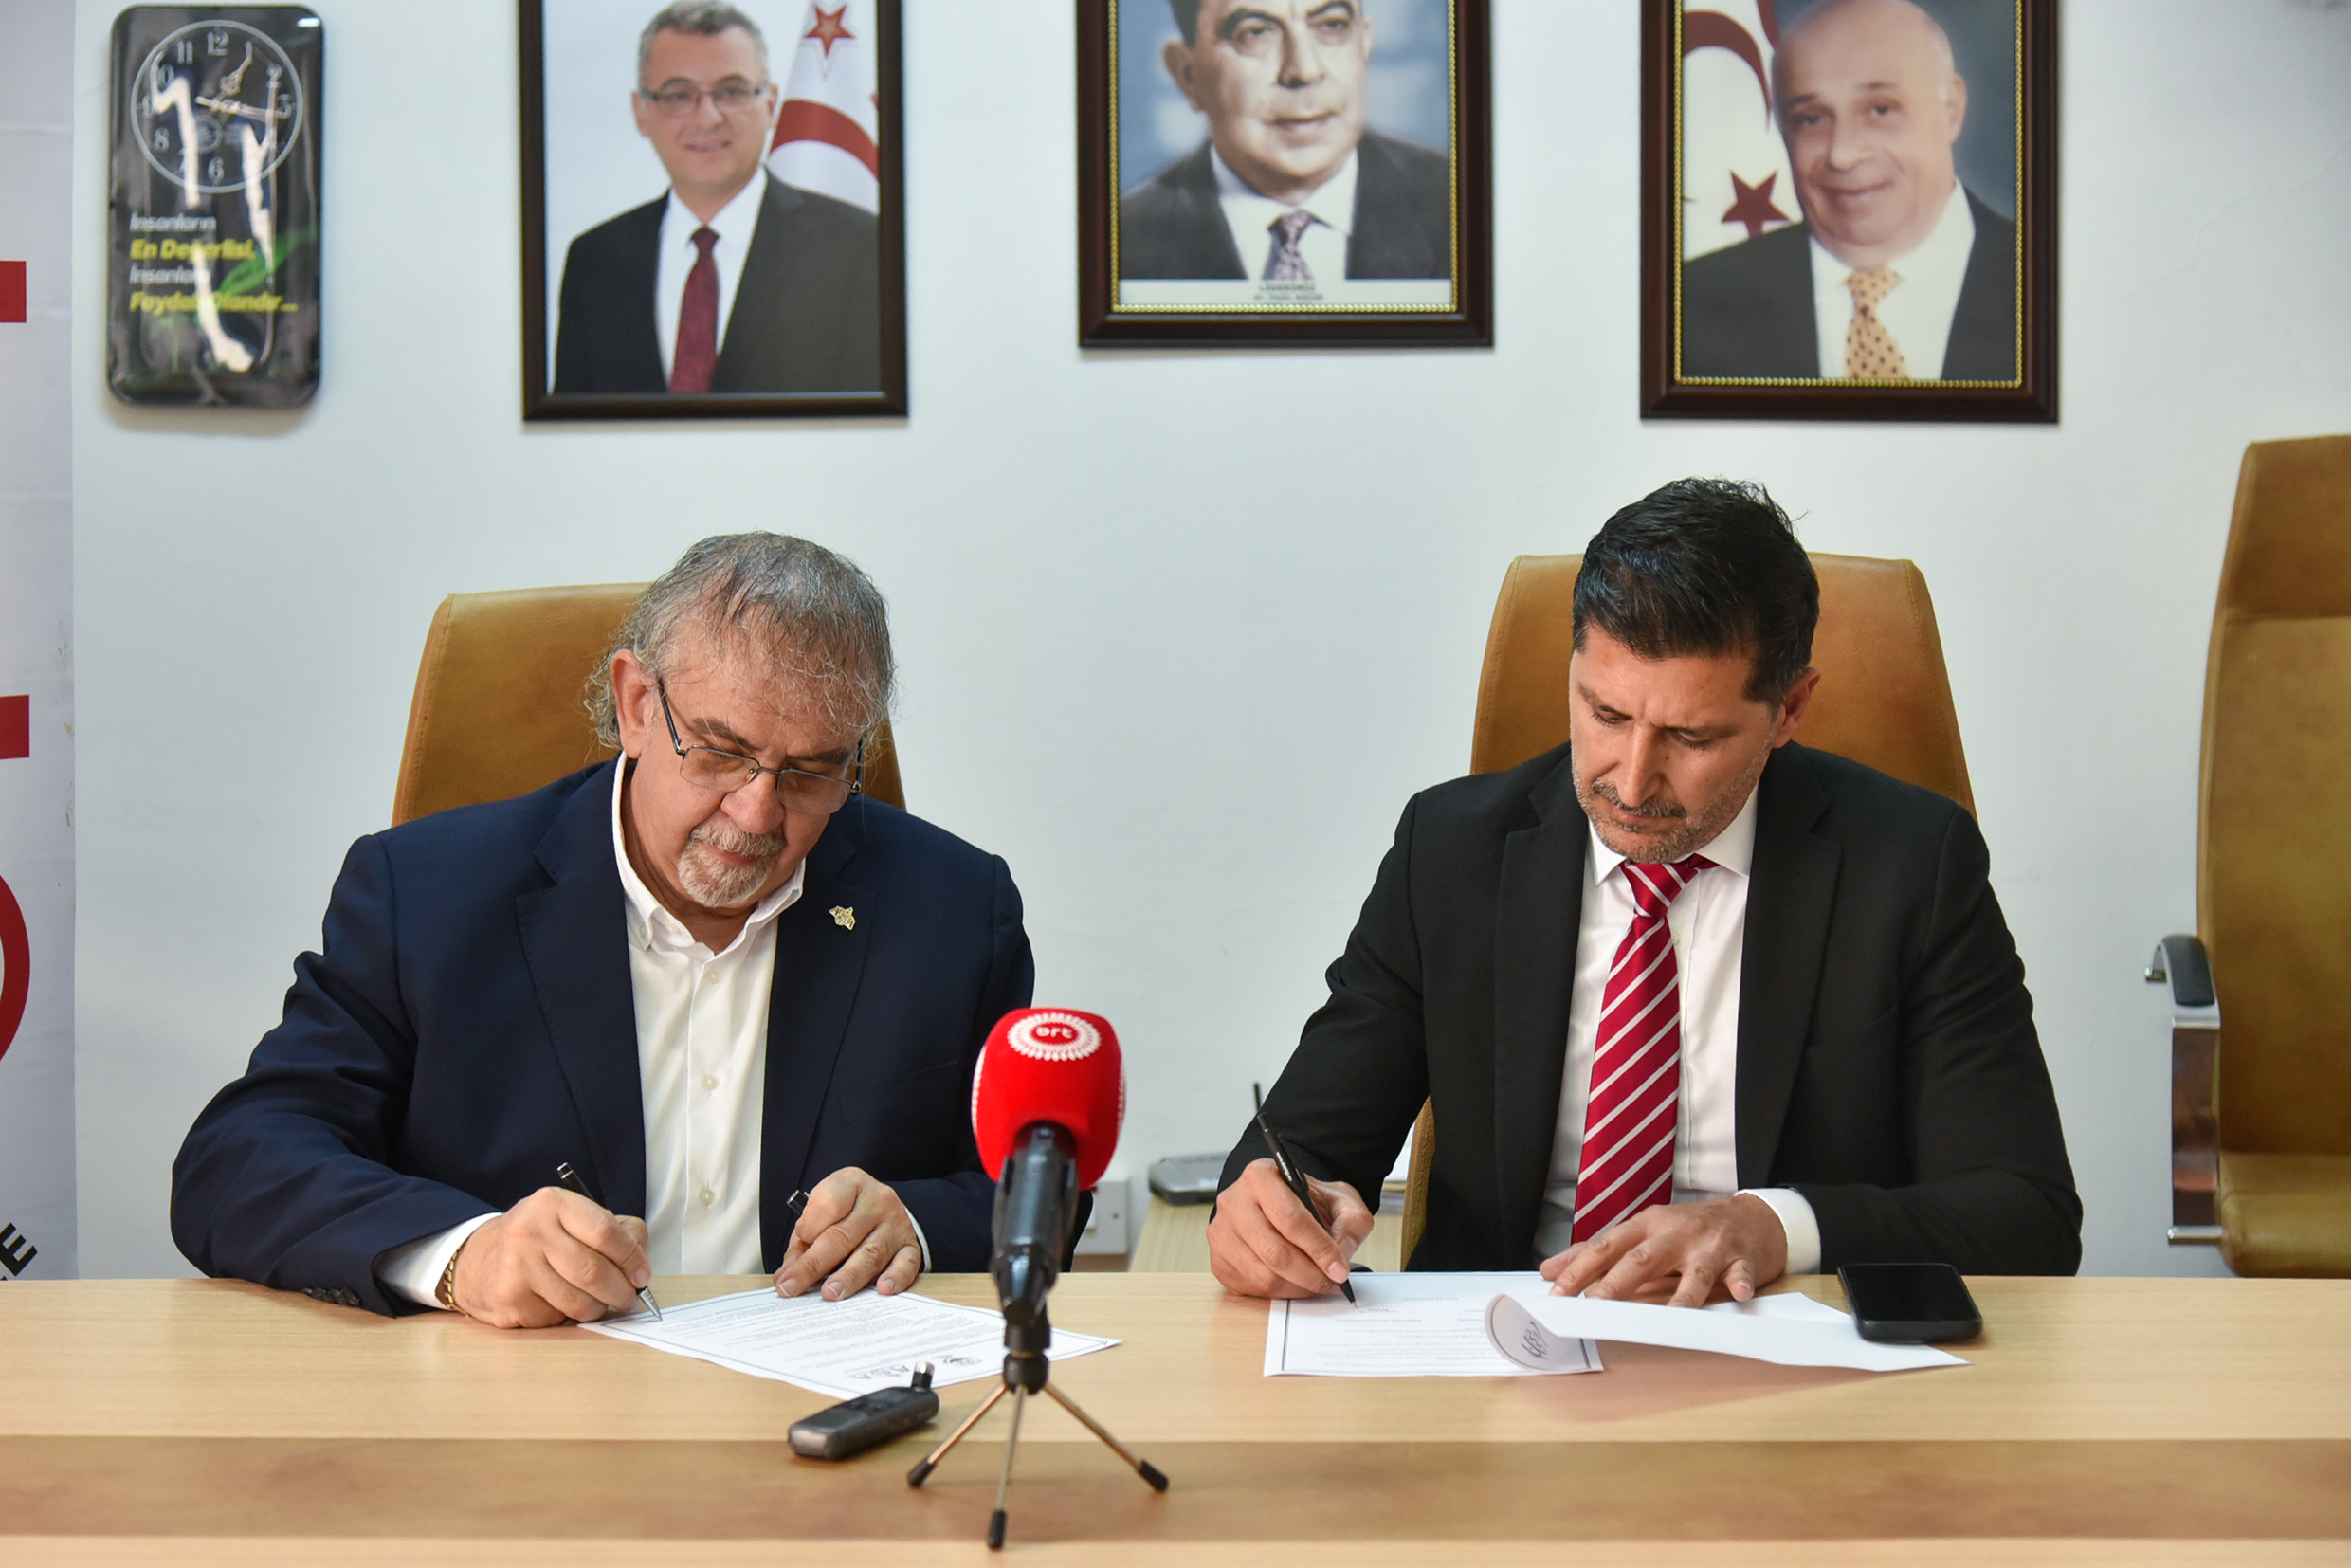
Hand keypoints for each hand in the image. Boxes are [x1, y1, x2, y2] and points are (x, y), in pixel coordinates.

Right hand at [451, 1187, 651, 1328]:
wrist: (475, 1261)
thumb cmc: (535, 1240)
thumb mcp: (569, 1218)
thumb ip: (612, 1230)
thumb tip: (640, 1259)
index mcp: (553, 1204)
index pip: (606, 1232)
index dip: (632, 1257)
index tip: (642, 1274)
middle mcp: (532, 1232)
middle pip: (594, 1271)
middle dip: (621, 1291)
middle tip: (628, 1297)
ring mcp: (517, 1267)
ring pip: (579, 1301)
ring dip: (598, 1308)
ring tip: (599, 1302)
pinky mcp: (510, 1299)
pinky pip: (556, 1318)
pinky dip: (568, 1317)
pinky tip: (559, 1303)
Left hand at [774, 1167, 922, 1300]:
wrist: (884, 1208)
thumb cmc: (846, 1214)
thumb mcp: (821, 1213)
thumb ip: (803, 1242)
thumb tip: (787, 1276)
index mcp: (851, 1183)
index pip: (828, 1204)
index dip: (808, 1229)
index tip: (792, 1254)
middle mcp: (877, 1200)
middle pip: (842, 1235)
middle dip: (814, 1265)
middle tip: (792, 1287)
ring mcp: (896, 1223)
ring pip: (870, 1254)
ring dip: (848, 1277)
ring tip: (830, 1293)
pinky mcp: (910, 1246)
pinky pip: (906, 1263)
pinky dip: (895, 1277)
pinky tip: (883, 1288)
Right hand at [1206, 1157, 1373, 1298]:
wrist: (1279, 1204)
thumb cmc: (1305, 1201)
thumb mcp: (1338, 1198)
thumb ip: (1351, 1222)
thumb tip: (1341, 1254)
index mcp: (1260, 1176)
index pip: (1290, 1219)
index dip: (1319, 1249)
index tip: (1340, 1269)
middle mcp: (1234, 1202)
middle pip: (1275, 1252)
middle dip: (1310, 1275)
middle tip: (1332, 1282)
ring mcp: (1221, 1233)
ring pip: (1263, 1276)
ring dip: (1297, 1288)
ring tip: (1316, 1284)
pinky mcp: (1218, 1261)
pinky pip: (1251, 1288)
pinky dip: (1280, 1293)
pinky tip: (1295, 1283)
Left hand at [1539, 1193, 1787, 1308]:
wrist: (1752, 1217)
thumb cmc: (1691, 1229)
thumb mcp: (1644, 1233)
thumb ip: (1598, 1252)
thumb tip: (1549, 1270)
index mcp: (1646, 1226)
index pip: (1606, 1247)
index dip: (1579, 1269)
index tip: (1556, 1293)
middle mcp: (1675, 1233)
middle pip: (1642, 1259)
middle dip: (1617, 1283)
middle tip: (1595, 1305)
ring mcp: (1710, 1246)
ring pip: (1693, 1272)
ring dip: (1681, 1295)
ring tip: (1669, 1316)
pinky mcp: (1742, 1258)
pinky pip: (1741, 1273)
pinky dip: (1740, 1283)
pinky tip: (1739, 1294)